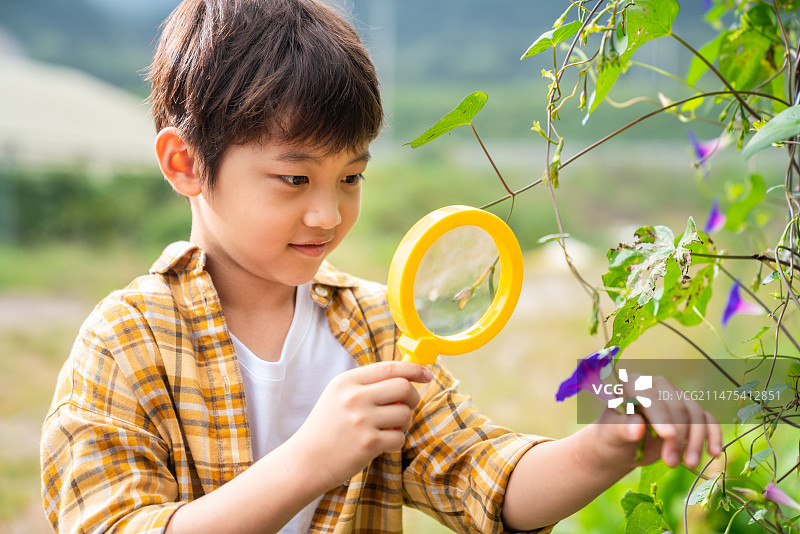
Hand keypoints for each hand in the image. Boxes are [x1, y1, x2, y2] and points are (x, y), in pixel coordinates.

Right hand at [286, 361, 432, 490]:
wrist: (306, 460)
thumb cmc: (326, 428)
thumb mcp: (338, 396)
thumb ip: (367, 385)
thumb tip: (405, 378)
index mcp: (347, 381)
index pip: (389, 367)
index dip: (413, 369)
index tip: (426, 374)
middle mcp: (354, 397)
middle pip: (403, 387)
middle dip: (413, 397)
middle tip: (405, 407)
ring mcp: (362, 420)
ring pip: (405, 414)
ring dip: (405, 422)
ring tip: (390, 428)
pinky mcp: (368, 443)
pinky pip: (400, 438)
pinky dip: (396, 441)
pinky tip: (382, 444)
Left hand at [591, 375, 722, 468]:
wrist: (623, 449)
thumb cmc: (612, 438)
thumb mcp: (611, 436)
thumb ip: (621, 430)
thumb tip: (636, 427)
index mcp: (633, 384)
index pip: (650, 393)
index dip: (660, 413)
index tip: (668, 436)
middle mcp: (657, 386)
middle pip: (676, 405)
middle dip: (677, 435)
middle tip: (671, 462)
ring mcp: (676, 398)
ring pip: (695, 413)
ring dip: (695, 440)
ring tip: (689, 464)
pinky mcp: (690, 414)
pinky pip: (708, 420)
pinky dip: (713, 435)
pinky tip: (713, 453)